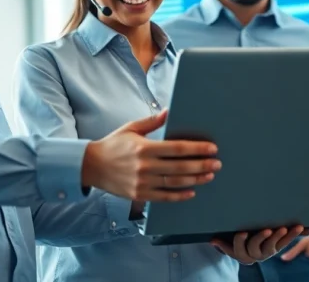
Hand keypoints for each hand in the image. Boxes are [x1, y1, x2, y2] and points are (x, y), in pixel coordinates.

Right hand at [81, 109, 220, 201]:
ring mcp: (142, 182)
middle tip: (217, 164)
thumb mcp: (131, 128)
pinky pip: (163, 197)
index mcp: (144, 148)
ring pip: (174, 183)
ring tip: (209, 175)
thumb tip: (169, 111)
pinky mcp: (139, 195)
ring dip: (195, 180)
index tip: (212, 148)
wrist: (91, 166)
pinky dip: (179, 195)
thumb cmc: (113, 144)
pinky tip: (192, 191)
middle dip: (201, 165)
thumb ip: (152, 121)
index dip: (197, 149)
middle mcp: (144, 166)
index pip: (177, 148)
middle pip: (180, 167)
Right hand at [211, 226, 305, 264]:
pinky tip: (300, 227)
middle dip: (262, 238)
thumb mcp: (230, 245)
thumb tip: (212, 240)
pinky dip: (293, 234)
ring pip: (274, 245)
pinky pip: (286, 241)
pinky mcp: (278, 247)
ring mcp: (268, 251)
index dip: (240, 240)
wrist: (251, 253)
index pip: (239, 248)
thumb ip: (223, 243)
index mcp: (242, 254)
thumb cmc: (238, 244)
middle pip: (257, 247)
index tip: (242, 232)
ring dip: (280, 236)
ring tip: (285, 228)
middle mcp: (256, 255)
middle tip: (267, 230)